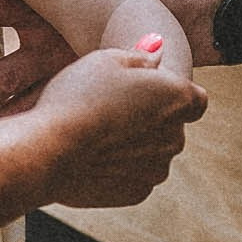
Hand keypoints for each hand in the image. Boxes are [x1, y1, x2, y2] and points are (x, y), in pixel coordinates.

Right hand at [30, 46, 205, 206]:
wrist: (47, 151)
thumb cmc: (76, 97)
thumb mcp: (106, 59)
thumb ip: (141, 56)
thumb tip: (158, 48)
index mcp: (178, 99)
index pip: (194, 98)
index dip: (169, 93)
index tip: (143, 92)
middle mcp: (176, 137)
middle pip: (171, 127)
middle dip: (150, 120)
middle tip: (110, 110)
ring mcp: (157, 170)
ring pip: (152, 154)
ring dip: (135, 146)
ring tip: (96, 135)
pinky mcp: (136, 193)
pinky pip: (134, 177)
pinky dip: (119, 169)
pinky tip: (92, 157)